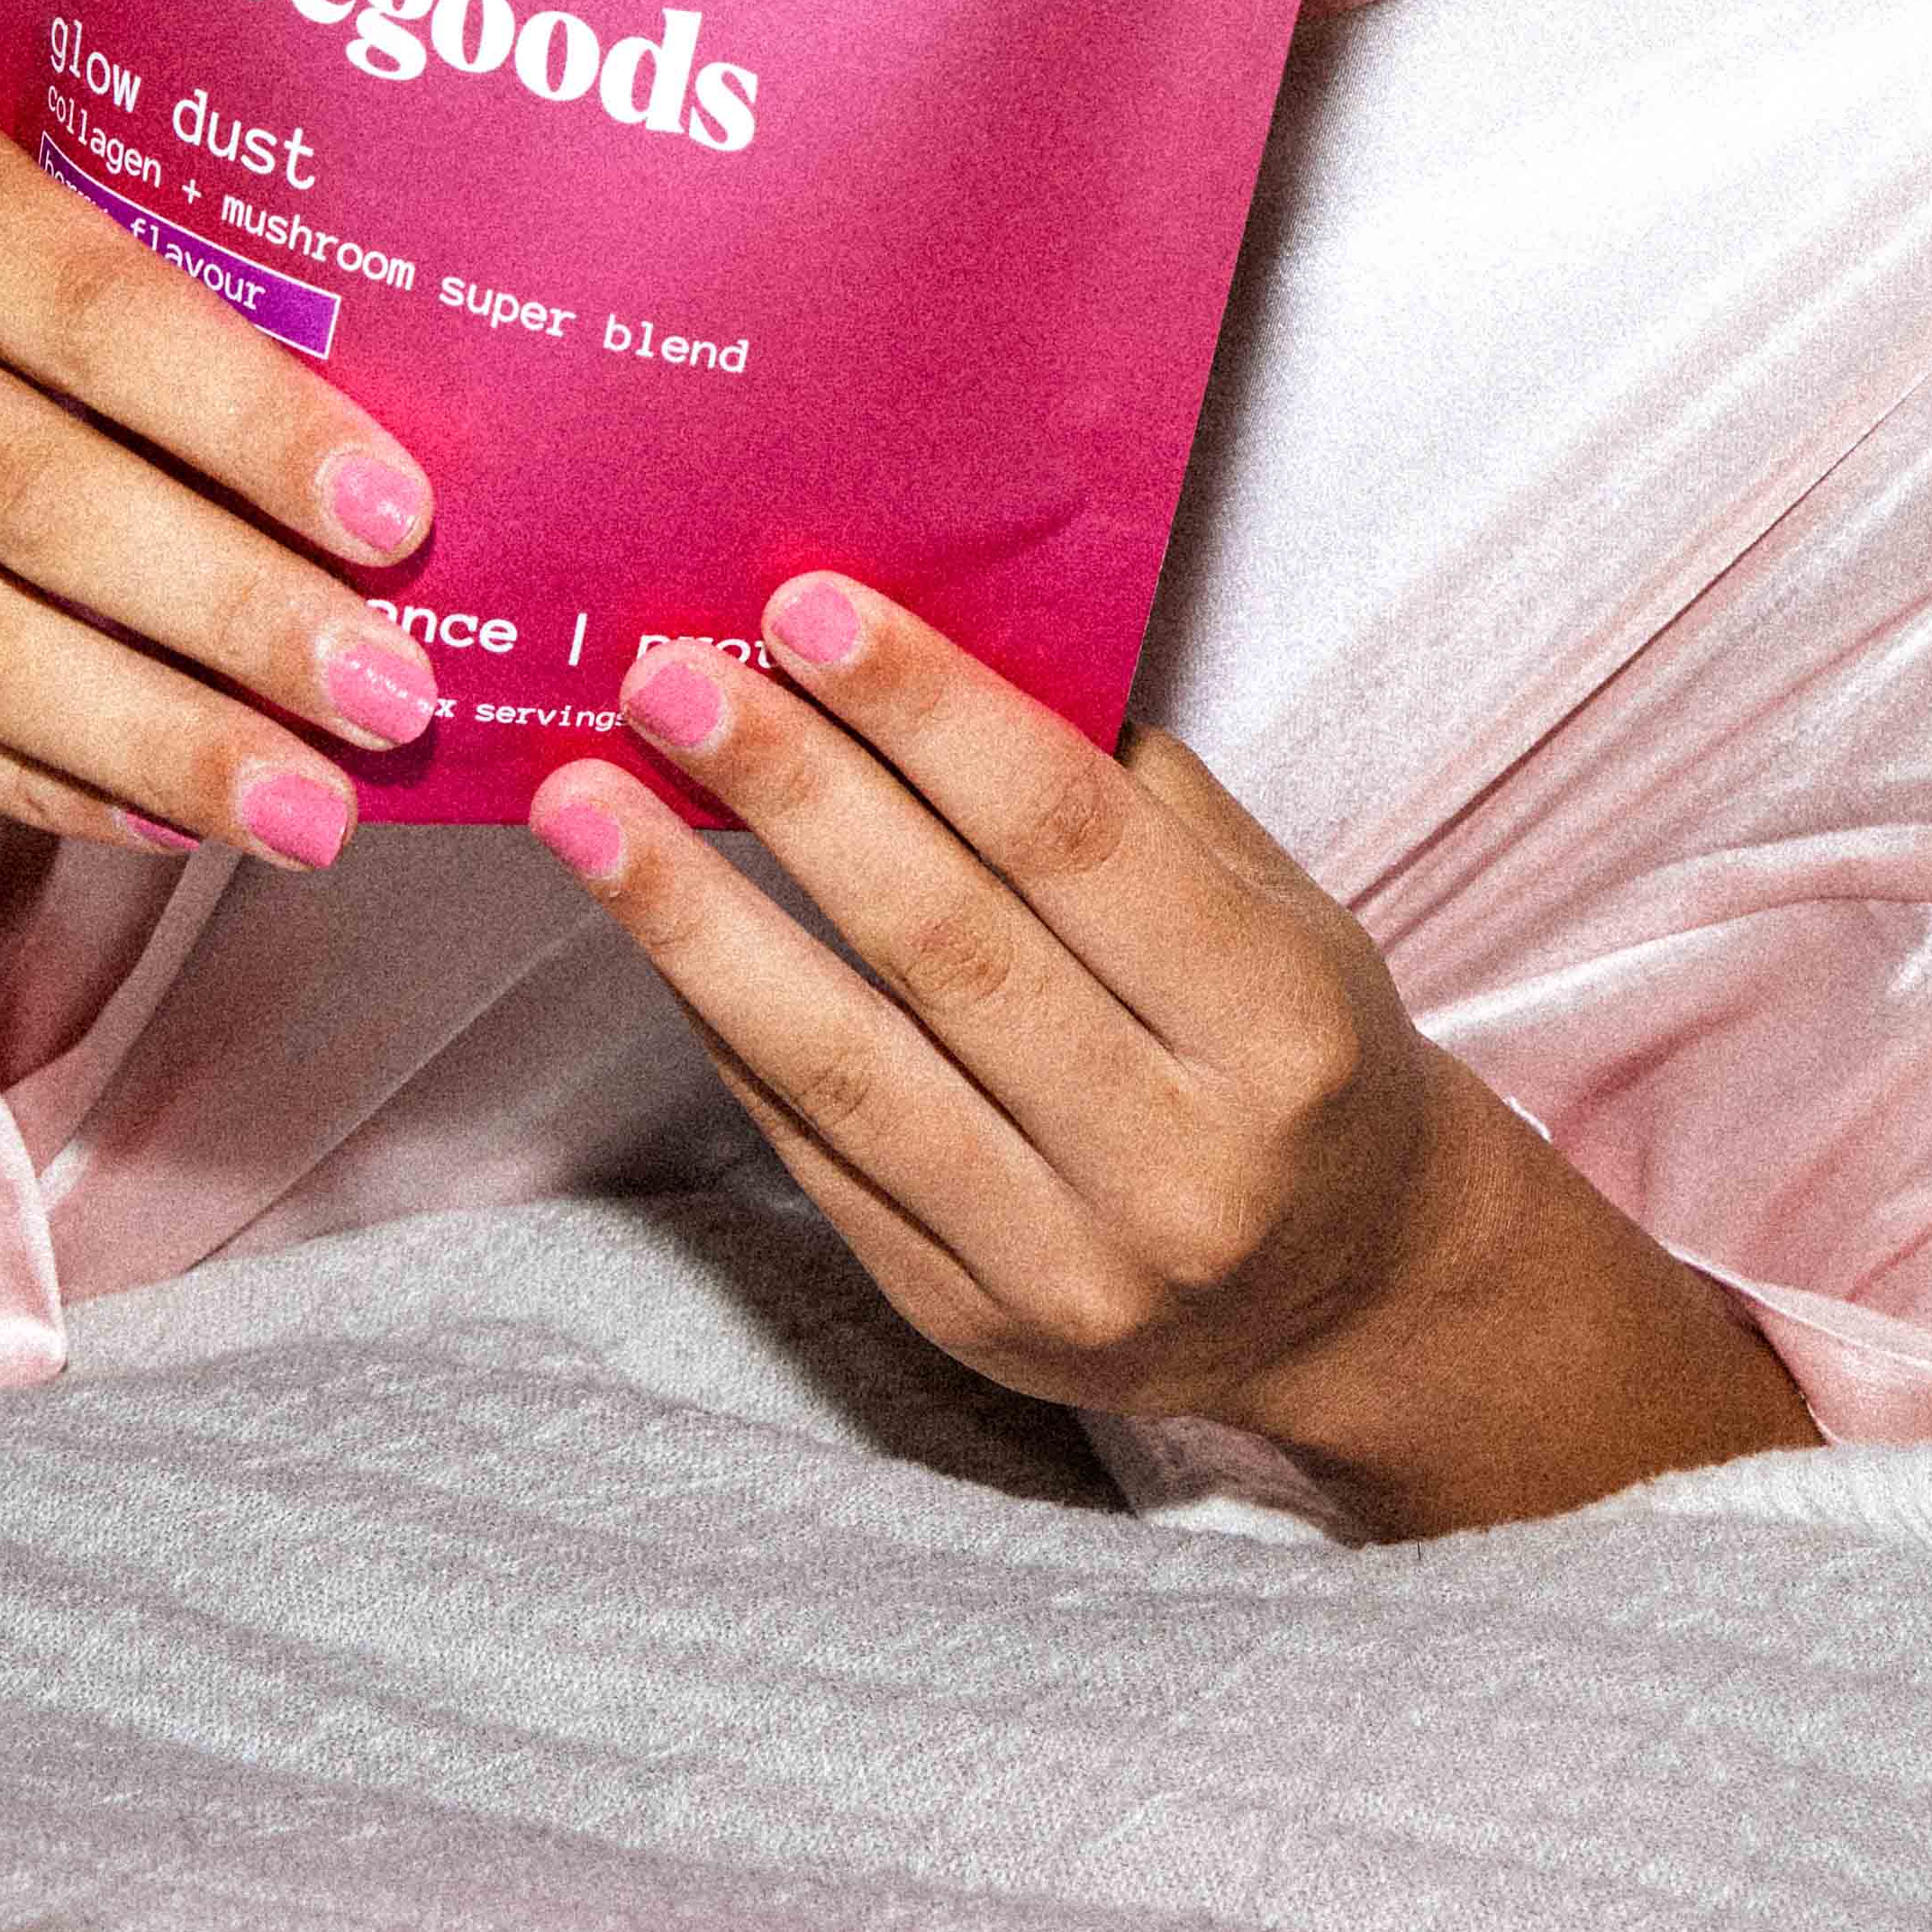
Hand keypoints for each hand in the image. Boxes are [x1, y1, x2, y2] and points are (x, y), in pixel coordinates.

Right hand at [0, 0, 446, 865]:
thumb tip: (320, 465)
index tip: (397, 521)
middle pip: (34, 503)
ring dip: (150, 742)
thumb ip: (85, 290)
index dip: (251, 428)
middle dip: (234, 621)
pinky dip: (25, 778)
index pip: (93, 316)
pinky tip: (151, 814)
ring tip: (304, 810)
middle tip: (391, 705)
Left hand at [531, 573, 1816, 1532]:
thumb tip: (938, 642)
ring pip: (850, 1068)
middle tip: (664, 678)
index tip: (805, 608)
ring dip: (696, 925)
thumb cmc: (1299, 1056)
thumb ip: (1129, 793)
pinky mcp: (967, 1323)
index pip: (1074, 840)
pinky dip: (727, 1032)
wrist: (1346, 1298)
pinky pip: (818, 1156)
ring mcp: (1066, 1265)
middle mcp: (1180, 1162)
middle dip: (792, 795)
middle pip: (947, 946)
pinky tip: (660, 933)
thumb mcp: (1277, 907)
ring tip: (586, 808)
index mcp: (1279, 1028)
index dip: (931, 716)